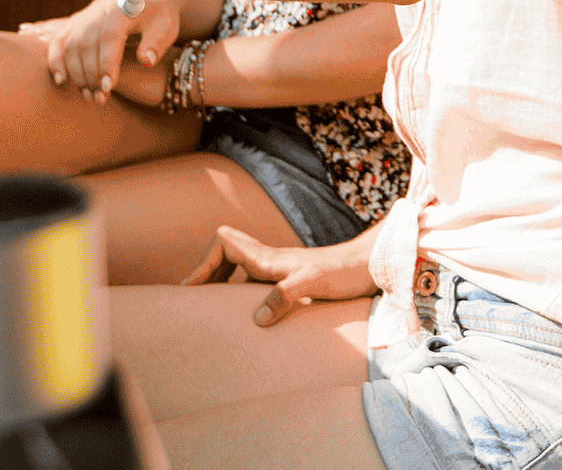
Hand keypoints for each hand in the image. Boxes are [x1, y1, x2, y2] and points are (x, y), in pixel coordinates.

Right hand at [19, 0, 184, 103]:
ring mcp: (85, 15)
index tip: (107, 87)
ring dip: (76, 73)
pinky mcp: (75, 22)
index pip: (109, 36)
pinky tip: (61, 80)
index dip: (106, 63)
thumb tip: (146, 60)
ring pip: (70, 44)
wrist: (149, 1)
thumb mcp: (167, 28)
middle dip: (90, 74)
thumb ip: (157, 43)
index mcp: (123, 8)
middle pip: (86, 42)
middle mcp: (99, 10)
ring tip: (88, 95)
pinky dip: (56, 60)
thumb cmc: (159, 18)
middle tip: (99, 98)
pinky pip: (59, 41)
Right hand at [182, 226, 378, 326]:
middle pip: (225, 251)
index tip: (191, 288)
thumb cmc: (344, 273)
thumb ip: (284, 296)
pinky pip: (253, 279)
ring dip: (221, 279)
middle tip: (194, 298)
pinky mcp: (290, 280)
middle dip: (206, 270)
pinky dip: (239, 290)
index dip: (204, 262)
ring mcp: (279, 269)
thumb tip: (256, 319)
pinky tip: (244, 312)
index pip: (224, 243)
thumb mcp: (313, 284)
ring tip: (210, 306)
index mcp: (269, 258)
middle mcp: (270, 260)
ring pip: (238, 265)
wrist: (370, 267)